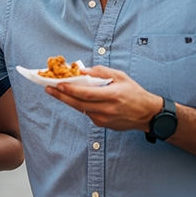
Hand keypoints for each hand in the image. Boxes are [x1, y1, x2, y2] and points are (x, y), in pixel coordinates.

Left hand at [45, 65, 161, 131]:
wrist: (147, 114)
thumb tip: (82, 71)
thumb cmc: (134, 92)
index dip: (71, 90)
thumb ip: (101, 72)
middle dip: (61, 96)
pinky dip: (80, 105)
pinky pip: (87, 113)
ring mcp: (104, 119)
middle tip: (48, 89)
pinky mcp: (103, 124)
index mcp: (113, 95)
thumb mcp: (121, 77)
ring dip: (67, 100)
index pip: (87, 94)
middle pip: (79, 103)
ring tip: (55, 92)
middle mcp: (107, 109)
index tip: (58, 84)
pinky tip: (74, 98)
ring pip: (81, 109)